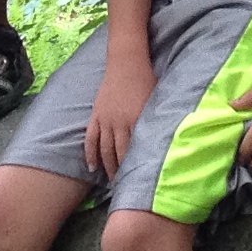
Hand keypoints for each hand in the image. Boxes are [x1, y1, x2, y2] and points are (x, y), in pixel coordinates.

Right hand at [84, 61, 154, 179]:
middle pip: (118, 154)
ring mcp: (105, 119)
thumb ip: (155, 121)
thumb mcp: (155, 100)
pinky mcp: (96, 114)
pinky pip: (90, 138)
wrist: (126, 62)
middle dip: (121, 172)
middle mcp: (119, 122)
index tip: (138, 181)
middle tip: (125, 188)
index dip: (135, 167)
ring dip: (107, 167)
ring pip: (104, 149)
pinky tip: (92, 167)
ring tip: (111, 182)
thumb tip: (161, 142)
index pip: (135, 150)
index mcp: (136, 119)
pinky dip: (90, 154)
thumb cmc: (146, 80)